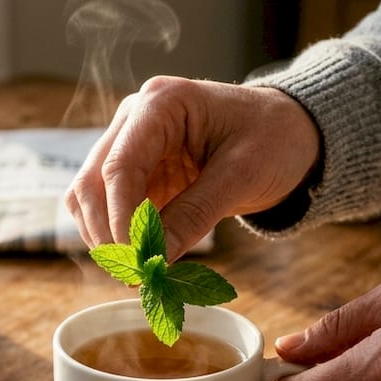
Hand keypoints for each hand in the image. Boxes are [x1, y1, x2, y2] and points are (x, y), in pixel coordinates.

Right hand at [65, 76, 320, 260]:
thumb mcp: (242, 176)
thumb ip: (195, 215)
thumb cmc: (274, 140)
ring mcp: (131, 145)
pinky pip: (110, 208)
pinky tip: (143, 260)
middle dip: (108, 234)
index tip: (136, 262)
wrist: (291, 135)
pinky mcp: (137, 172)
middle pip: (92, 182)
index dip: (121, 219)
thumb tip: (155, 262)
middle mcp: (135, 119)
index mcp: (161, 103)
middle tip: (135, 277)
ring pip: (89, 198)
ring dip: (106, 239)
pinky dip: (119, 237)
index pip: (119, 166)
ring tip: (139, 273)